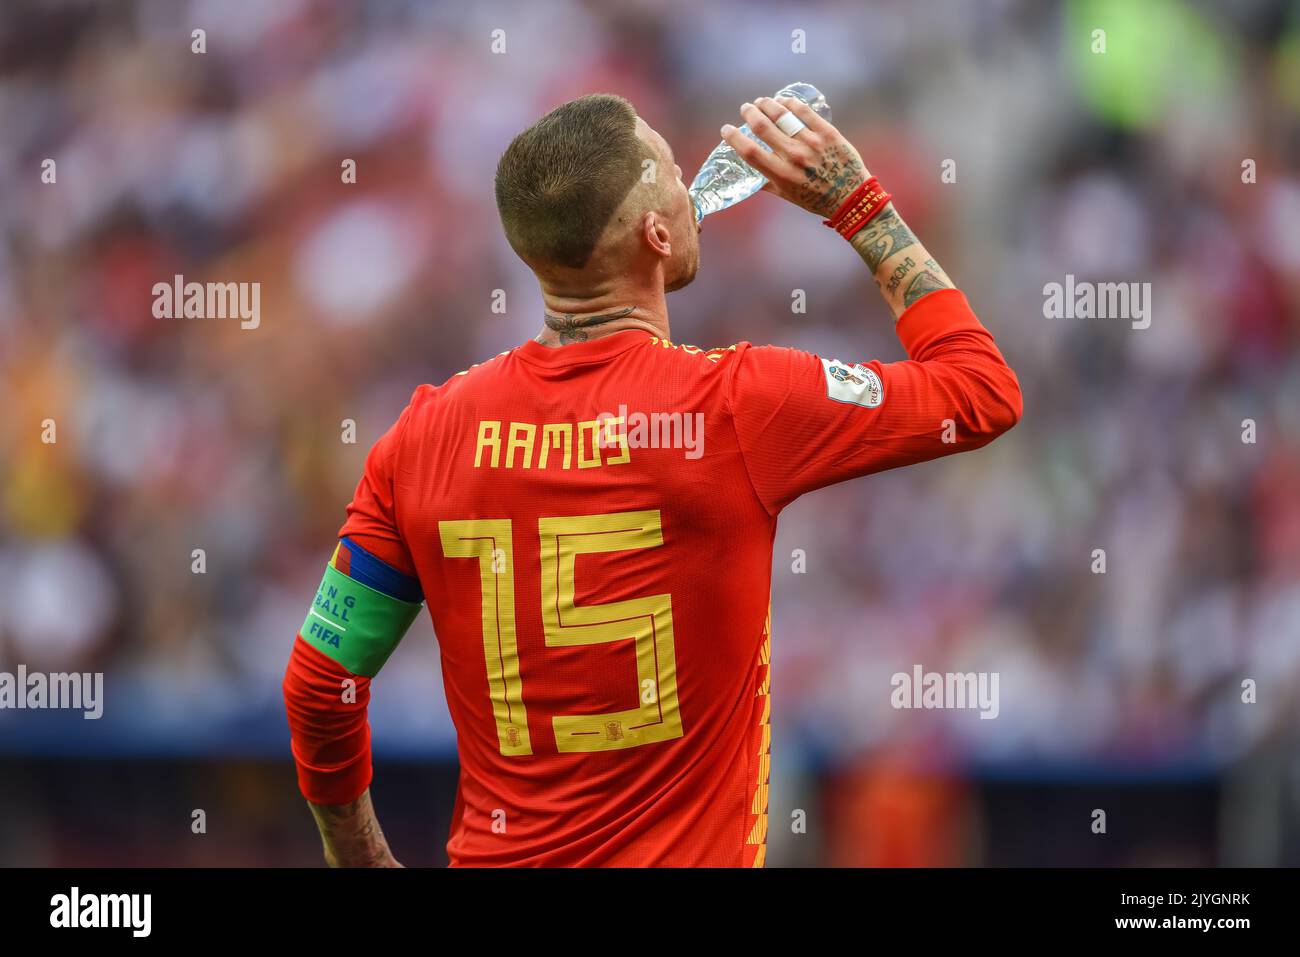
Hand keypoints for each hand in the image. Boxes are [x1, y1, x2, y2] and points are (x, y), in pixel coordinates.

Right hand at [721, 96, 867, 217]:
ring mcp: (811, 143)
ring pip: (782, 115)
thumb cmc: (817, 199)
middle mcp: (794, 157)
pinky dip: (790, 103)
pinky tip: (783, 101)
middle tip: (745, 109)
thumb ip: (768, 184)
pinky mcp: (827, 133)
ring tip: (761, 101)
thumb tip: (750, 175)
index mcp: (781, 175)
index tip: (726, 129)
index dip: (733, 138)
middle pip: (763, 127)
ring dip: (767, 104)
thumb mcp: (788, 196)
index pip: (749, 152)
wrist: (851, 197)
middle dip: (750, 113)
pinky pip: (804, 112)